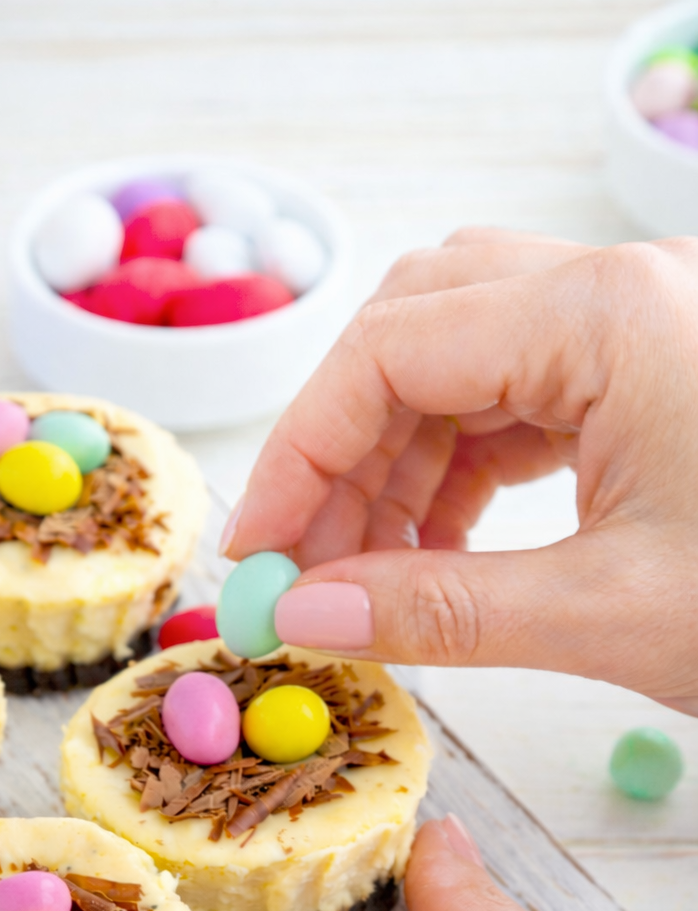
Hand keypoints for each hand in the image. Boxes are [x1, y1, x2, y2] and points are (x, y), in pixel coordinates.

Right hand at [221, 228, 697, 713]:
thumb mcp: (613, 614)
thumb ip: (441, 611)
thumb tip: (310, 617)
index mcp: (606, 318)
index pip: (391, 349)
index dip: (300, 454)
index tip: (258, 555)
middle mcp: (618, 294)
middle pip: (417, 331)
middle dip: (342, 448)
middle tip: (304, 564)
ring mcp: (639, 327)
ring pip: (463, 361)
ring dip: (395, 462)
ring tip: (364, 573)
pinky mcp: (652, 375)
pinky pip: (519, 396)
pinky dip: (458, 467)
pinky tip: (434, 546)